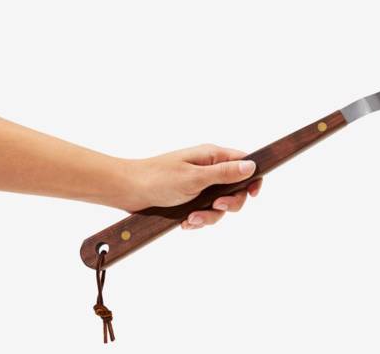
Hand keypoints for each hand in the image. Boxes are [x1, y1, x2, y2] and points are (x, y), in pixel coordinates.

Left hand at [125, 144, 261, 229]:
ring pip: (220, 206)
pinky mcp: (190, 200)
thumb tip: (252, 166)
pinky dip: (198, 220)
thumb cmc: (157, 178)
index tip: (253, 193)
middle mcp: (209, 169)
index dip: (253, 179)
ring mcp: (200, 185)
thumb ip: (225, 173)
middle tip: (215, 207)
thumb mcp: (195, 177)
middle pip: (236, 189)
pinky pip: (205, 213)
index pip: (245, 163)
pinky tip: (185, 222)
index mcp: (212, 156)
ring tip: (191, 219)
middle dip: (228, 204)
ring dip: (209, 216)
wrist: (126, 191)